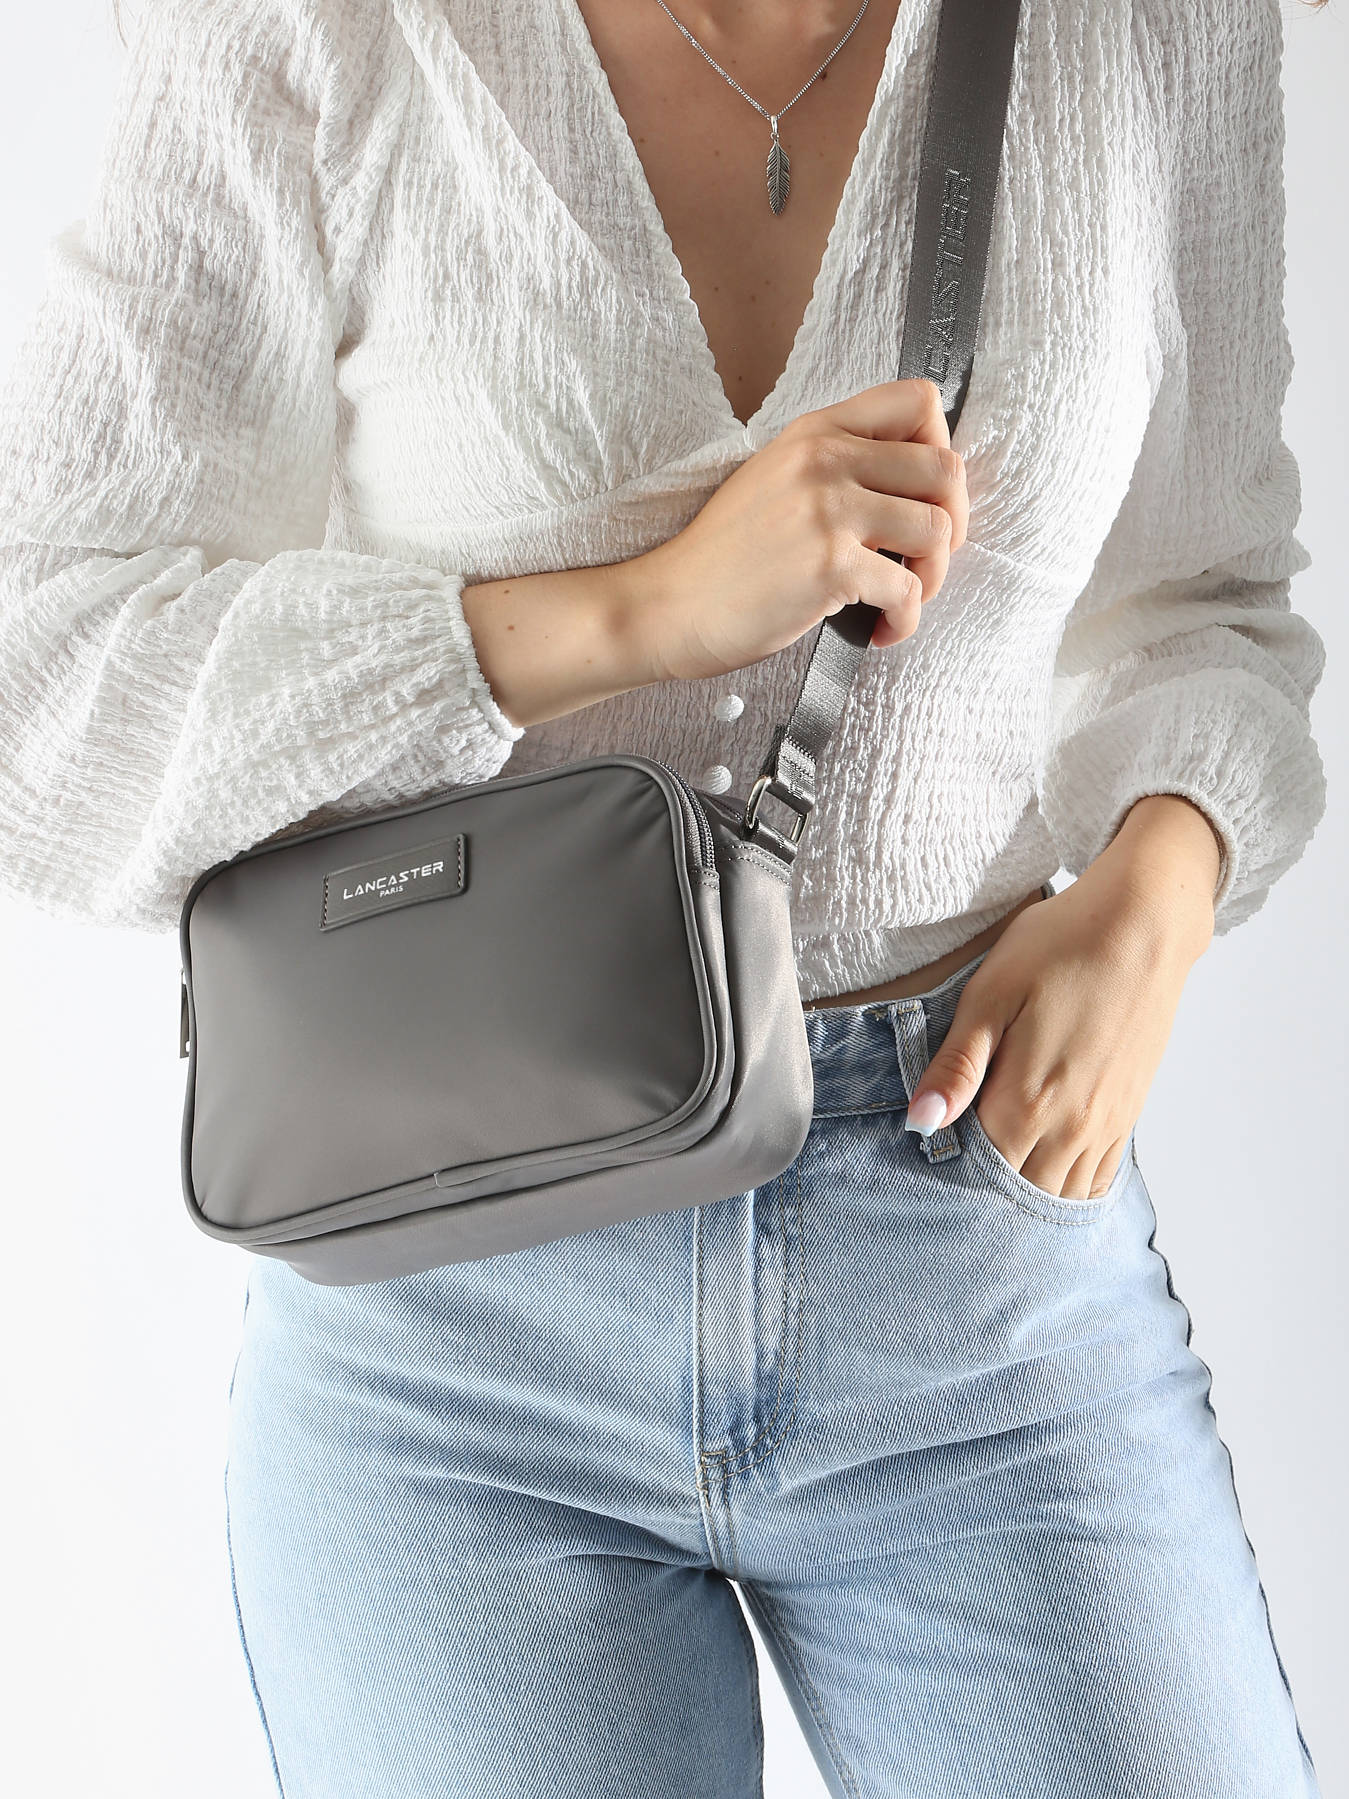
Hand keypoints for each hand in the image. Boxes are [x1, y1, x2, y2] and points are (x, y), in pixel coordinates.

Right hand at [626, 377, 969, 684]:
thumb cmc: (721, 558)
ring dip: (932, 576)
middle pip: (946, 470)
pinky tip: (879, 630)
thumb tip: (906, 483)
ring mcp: (828, 511)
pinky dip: (905, 621)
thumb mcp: (774, 479)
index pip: (917, 401)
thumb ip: (833, 466)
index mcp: (815, 432)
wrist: (668, 604)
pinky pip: (908, 592)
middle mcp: (825, 460)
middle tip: (926, 558)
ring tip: (901, 599)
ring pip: (937, 531)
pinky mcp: (830, 567)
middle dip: (953, 522)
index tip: (922, 494)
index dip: (940, 448)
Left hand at [903, 846, 1214, 1199]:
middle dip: (985, 1197)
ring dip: (1027, 1197)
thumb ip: (956, 1066)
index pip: (977, 1173)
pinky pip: (1097, 1179)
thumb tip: (920, 1122)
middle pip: (1019, 1194)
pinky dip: (1069, 1190)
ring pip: (1060, 1195)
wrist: (1141, 926)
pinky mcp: (1127, 1113)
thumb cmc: (1057, 948)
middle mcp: (1069, 1126)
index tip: (930, 1163)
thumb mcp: (988, 997)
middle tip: (956, 1179)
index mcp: (1025, 1101)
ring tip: (997, 1182)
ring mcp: (1104, 1124)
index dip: (949, 1176)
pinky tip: (1045, 1176)